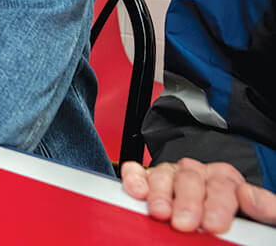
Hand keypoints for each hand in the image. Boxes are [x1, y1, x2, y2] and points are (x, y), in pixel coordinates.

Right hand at [121, 159, 275, 232]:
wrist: (213, 220)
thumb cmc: (235, 220)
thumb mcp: (261, 217)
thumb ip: (265, 207)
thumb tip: (248, 196)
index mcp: (225, 180)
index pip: (223, 186)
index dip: (218, 205)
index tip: (214, 224)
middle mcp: (197, 174)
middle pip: (190, 179)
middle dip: (187, 202)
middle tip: (184, 223)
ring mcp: (170, 175)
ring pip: (163, 176)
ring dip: (159, 194)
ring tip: (159, 213)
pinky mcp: (146, 180)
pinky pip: (137, 172)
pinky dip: (134, 179)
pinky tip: (136, 191)